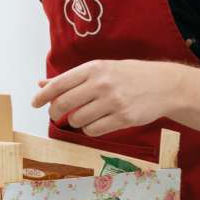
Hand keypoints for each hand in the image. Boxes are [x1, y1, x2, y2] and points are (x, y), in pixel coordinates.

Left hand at [32, 59, 183, 136]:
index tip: (34, 103)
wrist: (164, 85)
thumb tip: (41, 83)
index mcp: (93, 68)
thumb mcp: (100, 69)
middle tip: (56, 115)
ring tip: (84, 116)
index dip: (43, 96)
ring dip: (75, 121)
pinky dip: (89, 130)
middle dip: (55, 112)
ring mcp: (113, 102)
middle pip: (64, 104)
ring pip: (77, 120)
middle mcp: (101, 84)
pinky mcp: (124, 118)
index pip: (59, 84)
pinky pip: (93, 130)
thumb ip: (71, 78)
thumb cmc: (128, 75)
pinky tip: (96, 123)